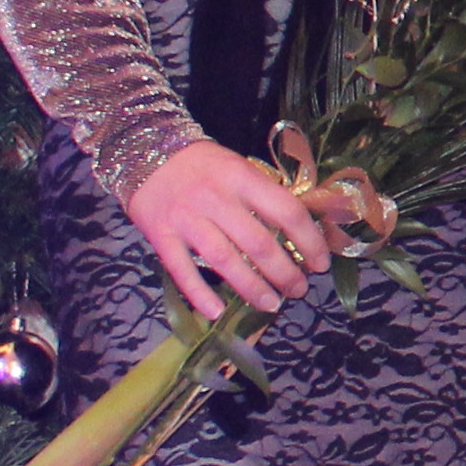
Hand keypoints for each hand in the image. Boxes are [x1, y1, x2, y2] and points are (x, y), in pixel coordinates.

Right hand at [121, 135, 347, 321]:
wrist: (145, 153)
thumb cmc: (203, 165)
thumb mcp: (239, 167)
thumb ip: (263, 195)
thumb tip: (300, 230)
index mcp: (242, 178)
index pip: (286, 211)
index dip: (309, 240)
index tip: (320, 262)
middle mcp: (216, 199)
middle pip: (258, 243)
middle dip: (284, 272)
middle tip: (298, 290)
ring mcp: (187, 219)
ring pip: (225, 260)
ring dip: (252, 287)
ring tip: (271, 304)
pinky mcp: (161, 236)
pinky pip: (181, 270)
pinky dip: (199, 293)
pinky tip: (217, 312)